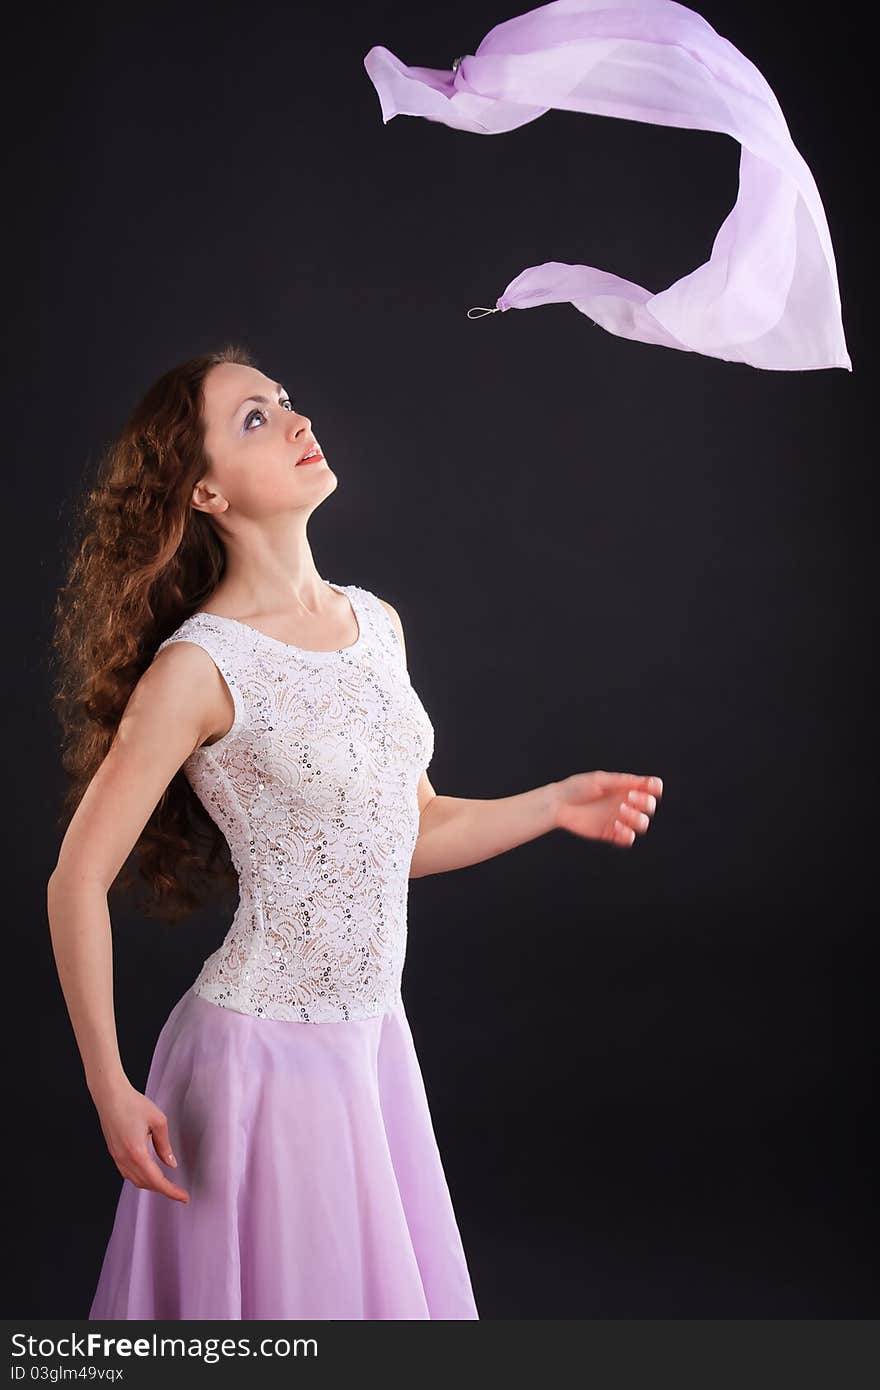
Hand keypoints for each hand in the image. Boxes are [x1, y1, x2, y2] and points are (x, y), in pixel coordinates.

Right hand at [93, 1078, 189, 1203]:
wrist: (110, 1095)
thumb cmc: (133, 1103)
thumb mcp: (158, 1121)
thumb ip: (165, 1145)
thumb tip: (170, 1163)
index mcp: (137, 1152)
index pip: (157, 1180)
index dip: (171, 1191)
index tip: (184, 1197)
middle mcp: (124, 1159)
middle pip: (146, 1184)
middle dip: (163, 1191)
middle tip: (179, 1192)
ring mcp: (117, 1157)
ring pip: (135, 1181)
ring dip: (152, 1185)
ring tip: (167, 1185)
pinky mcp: (114, 1153)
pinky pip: (128, 1173)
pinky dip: (141, 1178)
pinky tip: (150, 1173)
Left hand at [552, 770, 662, 846]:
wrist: (558, 805)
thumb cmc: (577, 788)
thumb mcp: (600, 780)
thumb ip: (622, 781)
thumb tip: (643, 782)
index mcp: (624, 788)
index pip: (649, 788)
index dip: (653, 788)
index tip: (649, 786)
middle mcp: (625, 803)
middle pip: (649, 806)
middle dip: (644, 802)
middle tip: (628, 797)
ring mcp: (620, 819)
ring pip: (642, 823)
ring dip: (636, 818)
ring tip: (621, 812)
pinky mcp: (611, 833)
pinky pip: (628, 838)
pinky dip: (627, 834)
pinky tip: (616, 826)